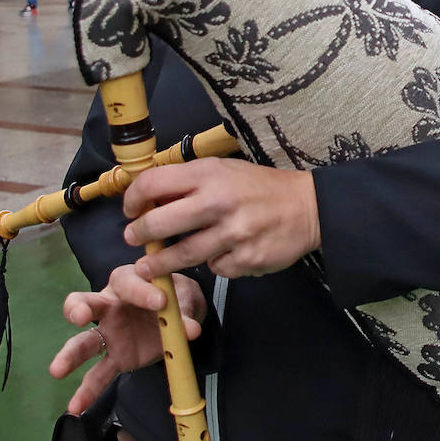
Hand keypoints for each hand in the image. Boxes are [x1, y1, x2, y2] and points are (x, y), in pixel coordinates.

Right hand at [48, 268, 205, 414]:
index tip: (161, 301)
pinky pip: (98, 374)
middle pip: (86, 303)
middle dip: (79, 308)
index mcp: (128, 281)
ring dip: (71, 355)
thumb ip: (184, 313)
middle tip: (79, 316)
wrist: (180, 315)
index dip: (143, 292)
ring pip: (84, 342)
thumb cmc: (175, 295)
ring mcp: (109, 333)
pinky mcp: (116, 357)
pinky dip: (87, 391)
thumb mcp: (183, 298)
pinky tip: (74, 407)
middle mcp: (109, 305)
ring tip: (57, 370)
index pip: (129, 283)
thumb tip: (191, 330)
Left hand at [123, 158, 319, 280]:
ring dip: (160, 264)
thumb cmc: (259, 187)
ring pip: (182, 256)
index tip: (130, 210)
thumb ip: (190, 182)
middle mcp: (219, 202)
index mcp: (210, 174)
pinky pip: (216, 268)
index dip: (133, 198)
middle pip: (159, 224)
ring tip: (148, 269)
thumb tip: (148, 198)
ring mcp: (233, 234)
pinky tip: (221, 254)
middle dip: (139, 235)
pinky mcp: (246, 259)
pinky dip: (213, 264)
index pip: (153, 184)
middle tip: (133, 239)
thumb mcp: (225, 171)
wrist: (309, 207)